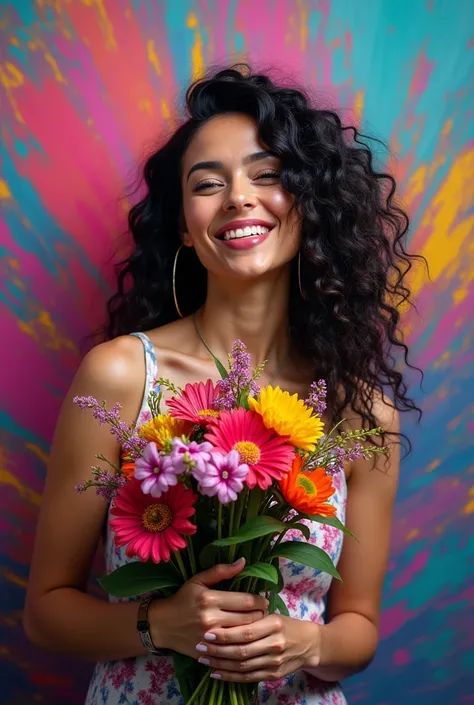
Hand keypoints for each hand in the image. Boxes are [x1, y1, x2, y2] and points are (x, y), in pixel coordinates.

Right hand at [149, 558, 267, 658]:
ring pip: (244, 635)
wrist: (162, 625)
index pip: (246, 601)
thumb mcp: (198, 580)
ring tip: (259, 624)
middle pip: (249, 619)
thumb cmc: (182, 599)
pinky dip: (243, 643)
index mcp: (210, 599)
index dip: (260, 600)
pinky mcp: (209, 652)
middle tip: (265, 611)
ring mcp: (211, 638)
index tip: (264, 599)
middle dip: (261, 615)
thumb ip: (221, 571)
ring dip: (255, 630)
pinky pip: (234, 649)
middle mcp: (212, 619)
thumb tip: (243, 561)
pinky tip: (247, 638)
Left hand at [195, 614, 320, 682]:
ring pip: (242, 665)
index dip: (225, 633)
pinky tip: (215, 672)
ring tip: (203, 657)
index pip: (246, 631)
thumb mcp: (273, 613)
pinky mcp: (272, 675)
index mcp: (274, 624)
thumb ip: (253, 615)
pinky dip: (230, 676)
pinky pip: (247, 677)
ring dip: (220, 663)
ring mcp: (274, 662)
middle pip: (242, 650)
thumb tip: (227, 608)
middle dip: (218, 649)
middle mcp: (274, 644)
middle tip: (200, 644)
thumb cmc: (286, 625)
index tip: (208, 631)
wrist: (309, 645)